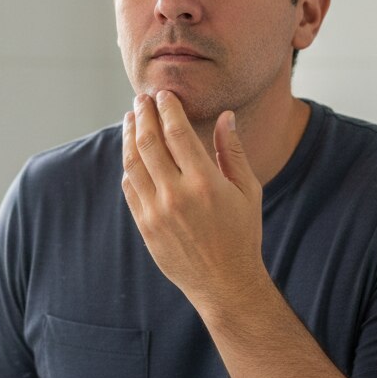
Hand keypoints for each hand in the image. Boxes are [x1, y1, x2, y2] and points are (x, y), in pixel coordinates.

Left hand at [121, 91, 266, 314]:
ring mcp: (156, 211)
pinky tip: (132, 152)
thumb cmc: (242, 234)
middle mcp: (176, 195)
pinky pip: (129, 186)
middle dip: (143, 115)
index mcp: (204, 182)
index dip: (167, 108)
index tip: (163, 94)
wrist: (224, 283)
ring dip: (129, 136)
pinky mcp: (144, 225)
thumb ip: (232, 150)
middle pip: (149, 142)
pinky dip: (129, 165)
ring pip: (133, 162)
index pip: (177, 132)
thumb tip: (225, 115)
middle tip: (141, 99)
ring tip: (130, 119)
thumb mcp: (247, 190)